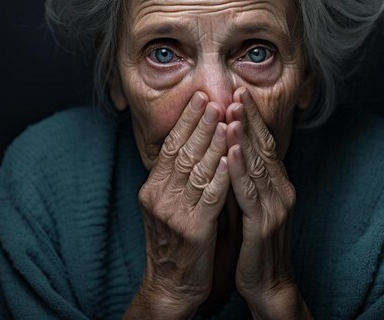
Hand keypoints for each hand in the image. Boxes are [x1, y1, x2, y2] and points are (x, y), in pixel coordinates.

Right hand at [128, 92, 229, 318]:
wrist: (171, 285)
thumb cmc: (177, 243)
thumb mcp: (169, 206)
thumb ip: (180, 178)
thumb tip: (197, 144)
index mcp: (153, 188)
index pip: (170, 147)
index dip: (185, 121)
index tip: (199, 98)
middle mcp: (159, 197)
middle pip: (181, 152)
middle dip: (199, 124)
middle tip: (213, 98)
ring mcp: (174, 214)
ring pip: (196, 170)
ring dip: (212, 142)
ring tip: (225, 118)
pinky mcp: (192, 230)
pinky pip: (209, 197)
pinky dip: (220, 175)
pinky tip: (230, 158)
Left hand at [226, 88, 311, 318]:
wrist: (270, 284)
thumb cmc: (256, 245)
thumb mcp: (253, 206)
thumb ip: (246, 180)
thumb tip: (229, 151)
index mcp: (277, 184)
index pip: (265, 143)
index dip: (253, 118)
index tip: (239, 92)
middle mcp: (281, 190)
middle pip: (264, 147)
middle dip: (249, 118)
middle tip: (236, 90)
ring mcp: (275, 206)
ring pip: (257, 164)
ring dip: (244, 136)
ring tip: (232, 110)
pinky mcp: (263, 224)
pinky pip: (250, 192)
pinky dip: (240, 169)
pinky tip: (232, 151)